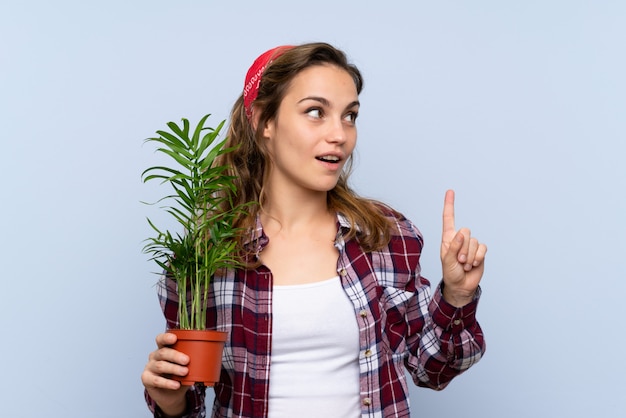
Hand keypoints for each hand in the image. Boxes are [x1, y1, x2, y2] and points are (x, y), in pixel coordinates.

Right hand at [141, 332, 189, 415]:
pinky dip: (167, 383)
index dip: (166, 338)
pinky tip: (176, 384)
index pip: (161, 339)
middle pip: (163, 352)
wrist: (172, 395)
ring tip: (185, 372)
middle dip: (175, 355)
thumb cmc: (180, 376)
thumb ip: (194, 359)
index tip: (175, 338)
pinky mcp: (147, 379)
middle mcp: (155, 356)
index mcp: (164, 349)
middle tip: (187, 360)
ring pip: (160, 365)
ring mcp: (150, 367)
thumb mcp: (188, 366)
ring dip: (174, 368)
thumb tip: (212, 354)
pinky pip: (156, 380)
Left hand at [440, 190, 486, 306]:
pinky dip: (477, 258)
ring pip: (474, 242)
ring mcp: (470, 245)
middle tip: (458, 261)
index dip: (449, 205)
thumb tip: (461, 233)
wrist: (461, 285)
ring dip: (469, 256)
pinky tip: (473, 265)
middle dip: (462, 248)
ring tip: (464, 265)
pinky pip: (482, 248)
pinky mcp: (480, 252)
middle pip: (466, 231)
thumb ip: (452, 247)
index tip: (450, 191)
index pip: (448, 218)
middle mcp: (459, 239)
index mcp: (448, 238)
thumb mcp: (447, 261)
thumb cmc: (450, 273)